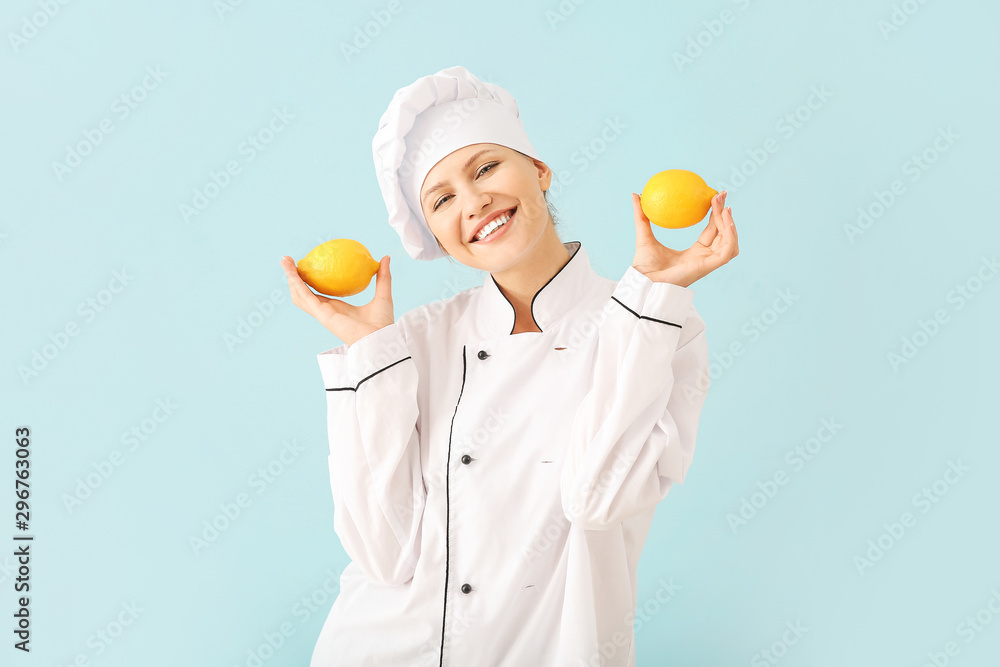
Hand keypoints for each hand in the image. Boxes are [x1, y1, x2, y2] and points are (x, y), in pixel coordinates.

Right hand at [279, 255, 394, 346]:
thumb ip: (383, 276)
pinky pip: (305, 296)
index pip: (317, 293)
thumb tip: (386, 258)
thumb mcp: (383, 294)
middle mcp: (326, 311)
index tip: (305, 265)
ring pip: (299, 294)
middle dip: (293, 278)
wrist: (379, 338)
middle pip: (303, 293)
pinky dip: (297, 284)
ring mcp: (322, 313)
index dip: (308, 281)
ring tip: (285, 262)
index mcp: (336, 308)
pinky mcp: (322, 314)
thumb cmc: (382, 322)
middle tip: (288, 261)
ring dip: (290, 278)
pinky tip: (292, 272)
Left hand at [630, 190, 738, 287]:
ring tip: (724, 206)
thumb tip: (636, 194)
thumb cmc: (644, 265)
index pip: (711, 230)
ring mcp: (707, 263)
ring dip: (729, 224)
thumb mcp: (644, 235)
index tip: (714, 195)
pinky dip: (730, 236)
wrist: (643, 281)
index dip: (715, 214)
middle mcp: (704, 258)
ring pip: (729, 242)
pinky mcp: (707, 267)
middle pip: (723, 234)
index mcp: (695, 253)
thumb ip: (642, 216)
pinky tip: (725, 221)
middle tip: (721, 193)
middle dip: (725, 214)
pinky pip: (727, 251)